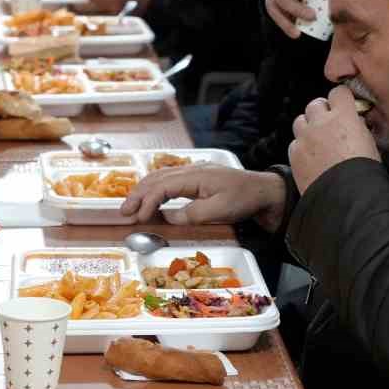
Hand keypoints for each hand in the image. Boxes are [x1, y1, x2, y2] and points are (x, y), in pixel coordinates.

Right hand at [119, 166, 286, 229]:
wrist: (265, 191)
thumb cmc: (244, 200)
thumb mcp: (219, 211)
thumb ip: (191, 214)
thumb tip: (167, 217)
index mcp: (195, 176)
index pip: (162, 187)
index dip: (147, 202)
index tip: (139, 218)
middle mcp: (191, 170)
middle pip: (156, 178)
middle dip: (137, 194)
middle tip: (123, 212)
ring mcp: (194, 171)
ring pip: (160, 177)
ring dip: (143, 191)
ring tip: (131, 206)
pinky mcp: (197, 177)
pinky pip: (169, 179)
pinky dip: (155, 188)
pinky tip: (151, 198)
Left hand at [288, 86, 379, 192]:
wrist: (347, 197)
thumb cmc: (364, 172)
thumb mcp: (370, 142)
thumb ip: (358, 126)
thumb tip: (354, 122)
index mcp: (344, 116)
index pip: (338, 93)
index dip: (341, 100)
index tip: (344, 106)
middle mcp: (321, 123)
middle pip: (315, 105)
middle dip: (321, 112)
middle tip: (329, 125)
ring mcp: (304, 138)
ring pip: (300, 121)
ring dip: (308, 127)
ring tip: (318, 141)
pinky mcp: (294, 154)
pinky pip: (294, 143)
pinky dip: (301, 147)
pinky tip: (312, 158)